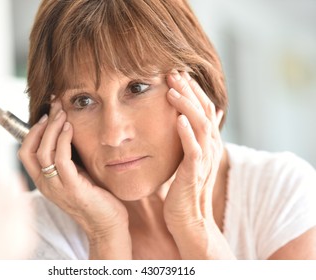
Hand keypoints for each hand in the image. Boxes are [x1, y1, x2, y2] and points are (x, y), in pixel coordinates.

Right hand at [18, 99, 130, 258]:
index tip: (45, 114)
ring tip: (63, 113)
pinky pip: (61, 159)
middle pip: (29, 149)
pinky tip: (70, 128)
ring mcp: (57, 187)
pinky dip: (63, 140)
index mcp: (43, 181)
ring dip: (52, 128)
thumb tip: (65, 133)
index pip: (25, 153)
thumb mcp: (75, 175)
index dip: (32, 131)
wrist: (107, 224)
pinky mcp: (72, 188)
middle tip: (55, 106)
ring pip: (43, 152)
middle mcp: (45, 185)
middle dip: (41, 124)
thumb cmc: (94, 197)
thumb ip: (66, 159)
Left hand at [163, 71, 234, 258]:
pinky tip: (177, 119)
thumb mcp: (190, 159)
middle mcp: (208, 146)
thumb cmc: (185, 188)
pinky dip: (186, 133)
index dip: (192, 89)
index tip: (177, 72)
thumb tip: (199, 119)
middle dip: (188, 90)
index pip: (203, 108)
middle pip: (202, 111)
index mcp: (206, 141)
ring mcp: (203, 159)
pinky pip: (192, 149)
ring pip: (199, 125)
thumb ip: (194, 138)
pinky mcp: (194, 172)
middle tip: (173, 71)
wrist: (189, 219)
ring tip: (172, 89)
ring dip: (186, 106)